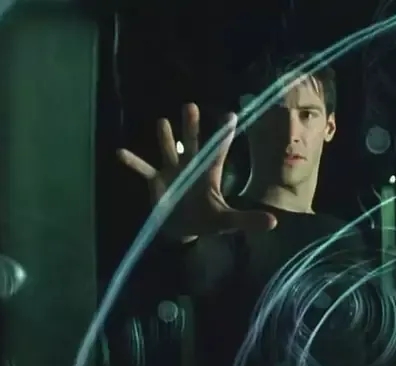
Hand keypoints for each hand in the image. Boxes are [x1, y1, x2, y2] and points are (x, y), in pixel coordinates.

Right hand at [117, 103, 276, 241]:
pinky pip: (143, 169)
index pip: (219, 150)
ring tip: (162, 122)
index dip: (224, 135)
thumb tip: (274, 223)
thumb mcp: (228, 221)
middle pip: (192, 143)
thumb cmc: (207, 220)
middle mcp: (191, 167)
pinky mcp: (156, 181)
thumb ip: (249, 220)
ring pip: (168, 149)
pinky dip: (133, 162)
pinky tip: (121, 152)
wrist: (182, 230)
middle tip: (190, 106)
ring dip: (165, 138)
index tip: (230, 115)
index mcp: (210, 173)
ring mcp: (172, 171)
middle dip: (191, 126)